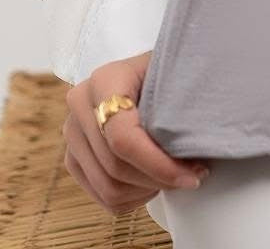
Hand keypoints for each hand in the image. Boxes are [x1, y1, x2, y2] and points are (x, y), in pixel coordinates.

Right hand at [62, 50, 212, 215]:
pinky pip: (102, 196)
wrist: (144, 70)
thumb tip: (197, 149)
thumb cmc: (164, 70)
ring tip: (173, 176)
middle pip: (116, 167)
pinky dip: (133, 198)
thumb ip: (180, 105)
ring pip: (108, 187)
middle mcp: (80, 105)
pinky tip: (153, 181)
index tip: (193, 175)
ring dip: (147, 190)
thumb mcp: (173, 74)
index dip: (159, 165)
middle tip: (193, 176)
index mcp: (104, 80)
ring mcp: (73, 133)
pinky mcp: (74, 157)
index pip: (123, 138)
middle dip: (159, 179)